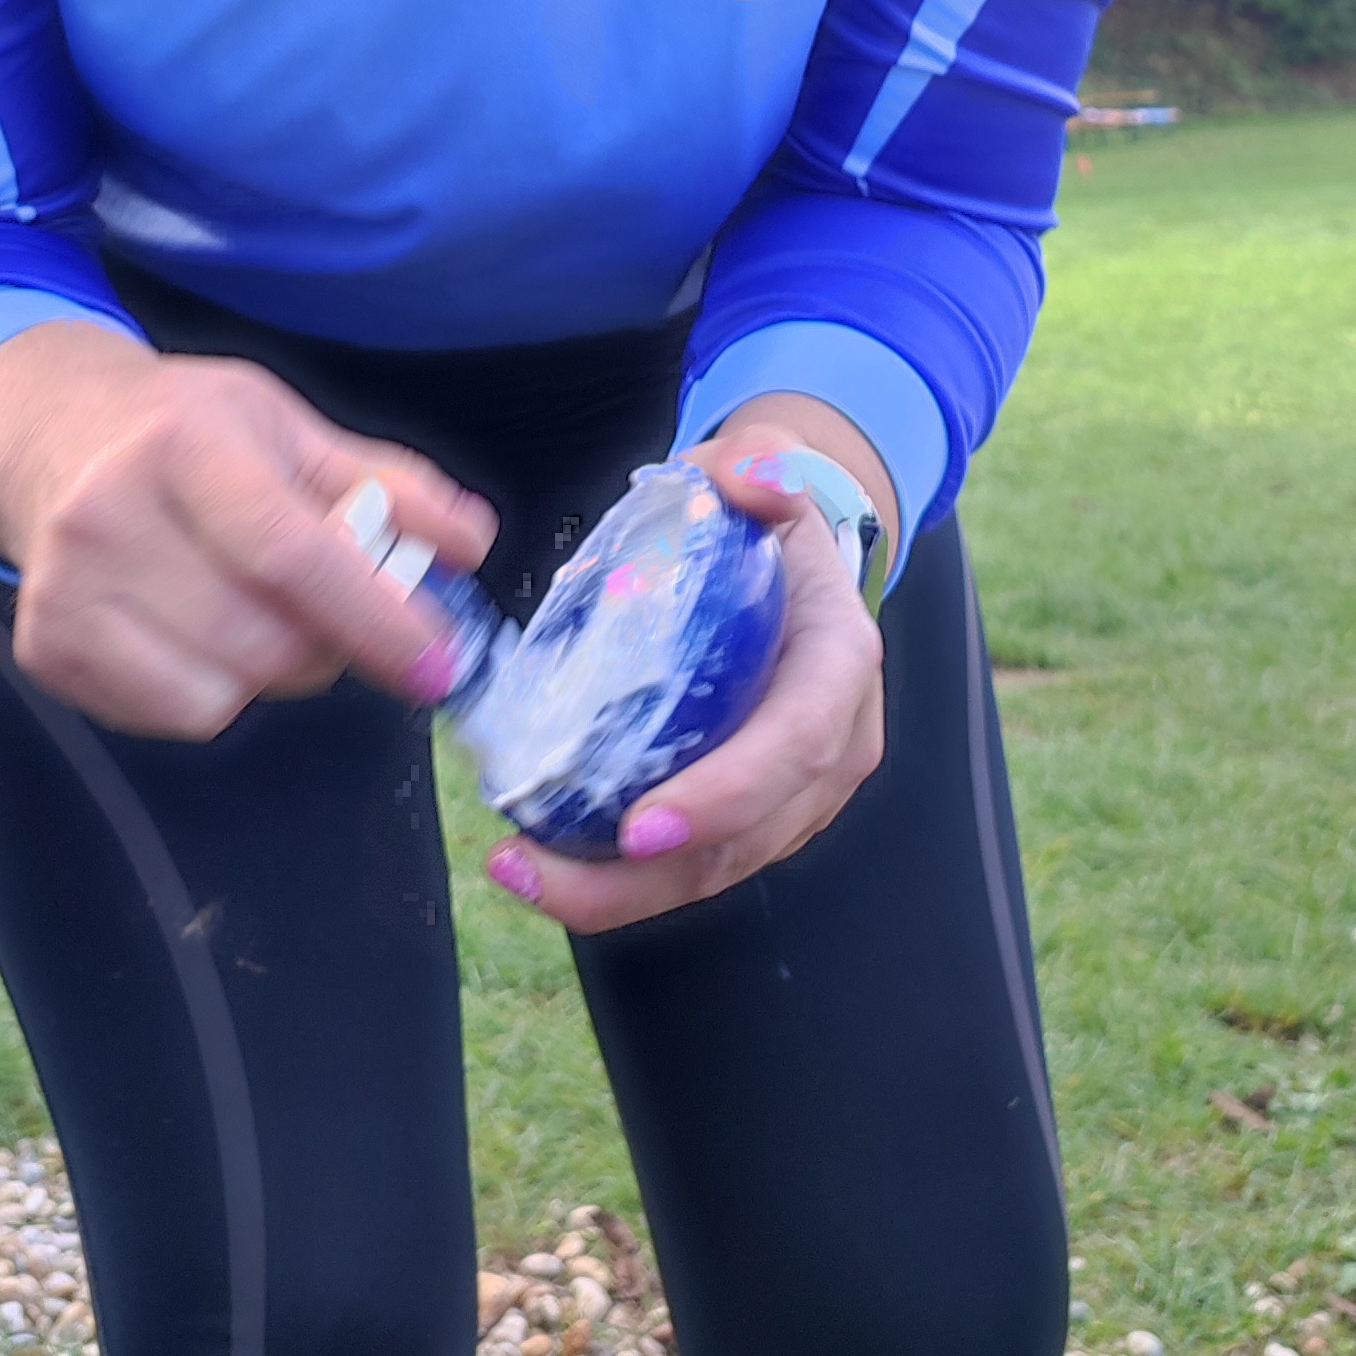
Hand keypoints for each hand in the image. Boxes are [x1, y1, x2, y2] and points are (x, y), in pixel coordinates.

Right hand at [0, 321, 495, 740]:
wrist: (50, 433)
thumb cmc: (187, 431)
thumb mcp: (289, 428)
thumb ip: (387, 485)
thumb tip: (471, 540)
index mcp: (183, 443)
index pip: (289, 553)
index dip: (375, 619)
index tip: (438, 665)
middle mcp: (108, 513)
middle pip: (263, 639)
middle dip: (328, 645)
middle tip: (333, 613)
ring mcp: (66, 588)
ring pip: (223, 692)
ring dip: (270, 671)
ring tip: (255, 611)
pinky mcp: (45, 648)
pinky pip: (174, 716)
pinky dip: (213, 692)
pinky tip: (198, 633)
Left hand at [485, 448, 884, 937]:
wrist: (783, 551)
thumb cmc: (760, 516)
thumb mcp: (759, 469)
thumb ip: (757, 462)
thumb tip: (755, 482)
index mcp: (839, 663)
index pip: (798, 743)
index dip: (728, 795)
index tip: (639, 825)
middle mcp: (831, 743)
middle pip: (747, 837)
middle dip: (641, 878)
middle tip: (535, 869)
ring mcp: (793, 791)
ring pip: (714, 870)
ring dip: (615, 892)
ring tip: (516, 870)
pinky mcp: (751, 814)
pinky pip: (692, 864)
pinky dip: (620, 879)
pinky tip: (541, 863)